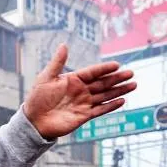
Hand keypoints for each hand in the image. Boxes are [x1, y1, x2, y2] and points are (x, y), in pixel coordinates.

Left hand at [22, 43, 136, 139]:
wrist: (34, 121)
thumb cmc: (37, 99)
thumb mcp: (46, 78)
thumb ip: (57, 63)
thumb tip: (63, 45)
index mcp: (73, 80)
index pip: (92, 72)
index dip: (104, 69)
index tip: (117, 65)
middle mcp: (80, 91)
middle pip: (103, 83)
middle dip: (117, 79)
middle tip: (131, 73)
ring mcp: (83, 103)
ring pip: (105, 95)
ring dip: (119, 91)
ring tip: (133, 85)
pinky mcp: (84, 116)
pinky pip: (100, 110)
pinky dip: (111, 106)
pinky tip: (122, 100)